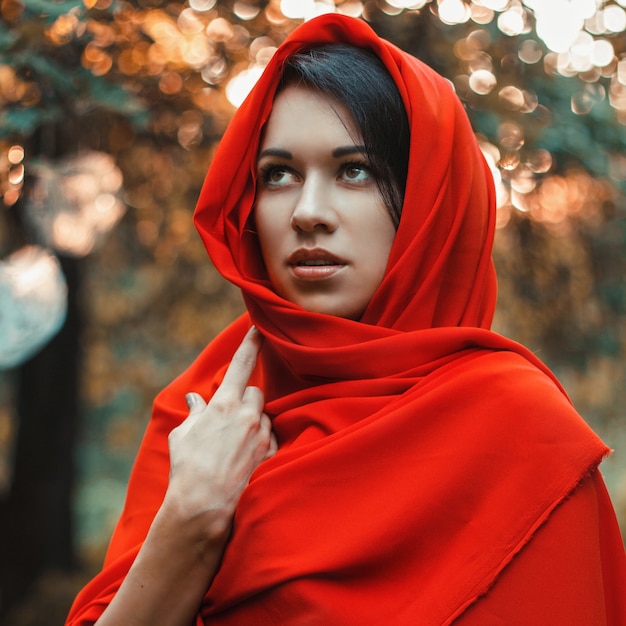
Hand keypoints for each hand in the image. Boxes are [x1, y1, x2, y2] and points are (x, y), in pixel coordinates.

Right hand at [165, 326, 276, 540]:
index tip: (259, 328)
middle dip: (247, 400)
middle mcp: (247, 415)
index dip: (251, 343)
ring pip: (264, 416)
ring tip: (236, 446)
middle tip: (232, 419)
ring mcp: (262, 435)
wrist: (204, 506)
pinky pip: (271, 439)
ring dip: (255, 423)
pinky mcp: (271, 454)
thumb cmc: (187, 469)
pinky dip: (262, 443)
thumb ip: (194, 413)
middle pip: (256, 392)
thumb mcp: (182, 436)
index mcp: (224, 405)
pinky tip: (247, 459)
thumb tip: (195, 399)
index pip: (241, 365)